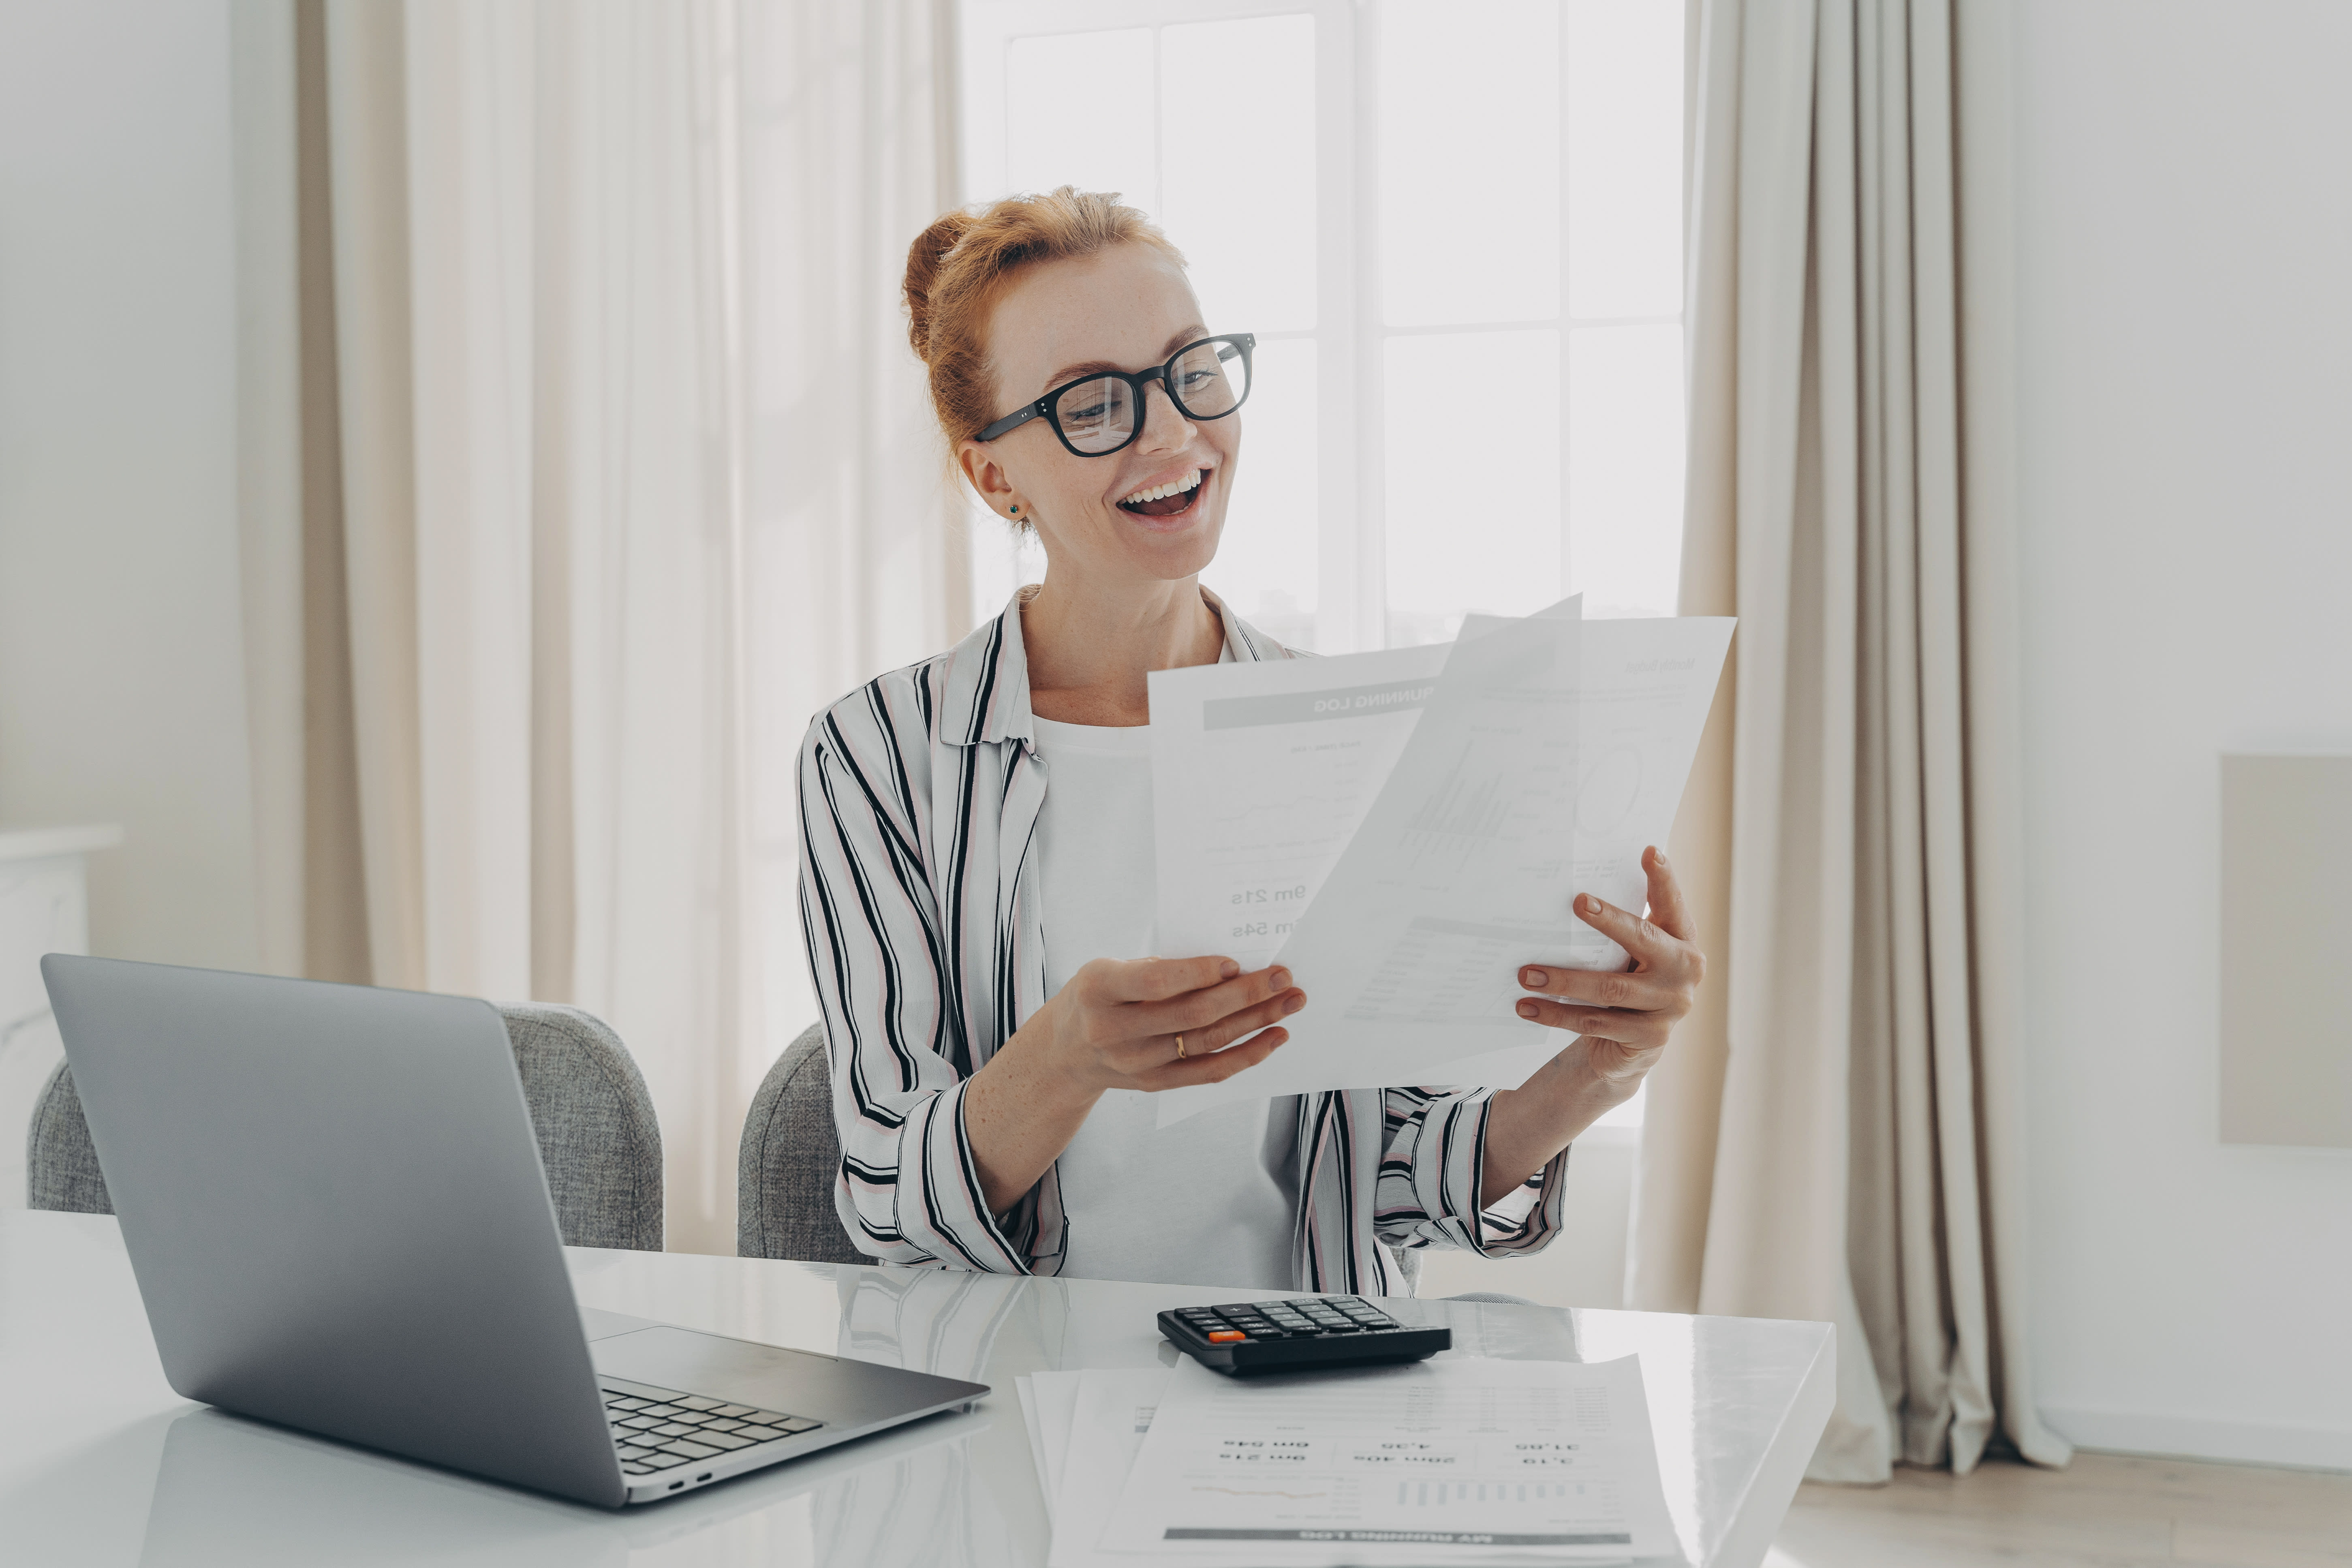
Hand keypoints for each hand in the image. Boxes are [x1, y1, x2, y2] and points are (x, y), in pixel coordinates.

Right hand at [1041, 955, 1303, 1093]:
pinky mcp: (1155, 1083)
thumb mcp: (1109, 968)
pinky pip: (1209, 1072)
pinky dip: (1247, 1055)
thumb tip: (1228, 965)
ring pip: (1208, 1042)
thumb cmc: (1098, 996)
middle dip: (1245, 994)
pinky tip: (1274, 1037)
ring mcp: (1135, 1063)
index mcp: (1098, 989)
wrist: (1065, 1051)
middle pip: (1192, 1015)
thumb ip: (1156, 968)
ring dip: (1257, 1021)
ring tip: (1290, 1001)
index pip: (1156, 983)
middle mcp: (1114, 1031)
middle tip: (1283, 977)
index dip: (1199, 973)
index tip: (1235, 961)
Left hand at [1512, 846, 1703, 1090]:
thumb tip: (1567, 897)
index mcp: (1681, 939)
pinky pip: (1595, 1022)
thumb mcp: (1631, 953)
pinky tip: (1528, 1007)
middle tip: (1577, 902)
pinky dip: (1557, 1014)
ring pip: (1610, 988)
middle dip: (1609, 920)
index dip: (1663, 880)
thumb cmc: (1627, 980)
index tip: (1649, 852)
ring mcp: (1670, 1006)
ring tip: (1526, 974)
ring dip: (1563, 980)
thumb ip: (1619, 930)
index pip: (1671, 905)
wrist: (1633, 1046)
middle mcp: (1684, 969)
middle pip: (1642, 940)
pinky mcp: (1650, 1037)